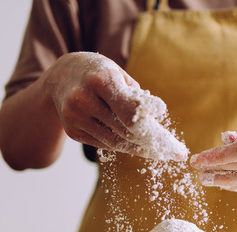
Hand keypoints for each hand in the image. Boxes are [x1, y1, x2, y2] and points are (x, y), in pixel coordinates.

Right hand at [45, 52, 185, 160]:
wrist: (61, 77)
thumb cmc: (100, 73)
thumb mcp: (119, 74)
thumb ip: (136, 96)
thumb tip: (155, 119)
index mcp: (100, 80)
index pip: (130, 110)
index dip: (152, 124)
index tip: (171, 137)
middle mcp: (84, 99)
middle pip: (126, 130)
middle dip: (153, 142)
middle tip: (174, 151)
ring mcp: (75, 117)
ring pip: (116, 142)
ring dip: (140, 148)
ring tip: (160, 152)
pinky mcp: (72, 131)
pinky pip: (104, 144)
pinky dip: (122, 145)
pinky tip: (136, 145)